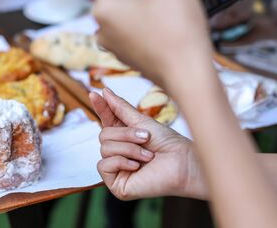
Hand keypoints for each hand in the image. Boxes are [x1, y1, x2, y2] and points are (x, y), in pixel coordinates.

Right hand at [90, 88, 205, 199]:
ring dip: (129, 149)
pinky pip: (103, 165)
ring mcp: (117, 168)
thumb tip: (104, 91)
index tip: (94, 94)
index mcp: (124, 137)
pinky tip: (137, 167)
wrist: (182, 163)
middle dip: (126, 134)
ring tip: (147, 155)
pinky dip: (121, 162)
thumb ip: (120, 108)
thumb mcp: (141, 121)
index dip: (100, 107)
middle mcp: (118, 152)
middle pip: (103, 135)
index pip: (106, 120)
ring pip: (104, 149)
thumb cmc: (167, 143)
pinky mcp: (117, 184)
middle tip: (146, 138)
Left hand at [93, 0, 214, 93]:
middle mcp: (103, 29)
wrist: (190, 76)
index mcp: (104, 8)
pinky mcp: (130, 58)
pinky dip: (148, 19)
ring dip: (144, 0)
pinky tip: (168, 16)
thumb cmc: (179, 31)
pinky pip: (135, 29)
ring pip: (127, 12)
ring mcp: (116, 47)